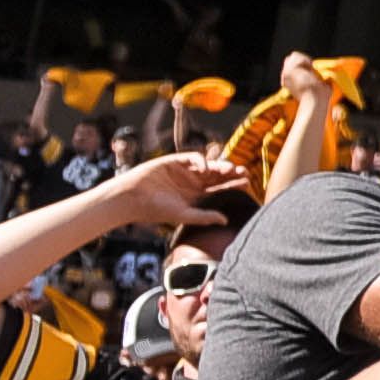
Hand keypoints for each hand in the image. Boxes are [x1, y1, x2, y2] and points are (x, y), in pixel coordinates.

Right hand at [108, 150, 249, 231]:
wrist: (132, 198)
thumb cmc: (155, 210)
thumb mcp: (183, 214)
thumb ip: (204, 217)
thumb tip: (225, 220)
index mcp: (197, 196)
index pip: (220, 189)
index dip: (234, 186)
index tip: (248, 184)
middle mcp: (193, 183)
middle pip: (218, 176)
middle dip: (232, 174)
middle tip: (245, 173)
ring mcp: (184, 171)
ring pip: (209, 166)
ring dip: (221, 166)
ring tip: (231, 169)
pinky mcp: (174, 161)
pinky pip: (193, 158)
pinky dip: (201, 160)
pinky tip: (205, 168)